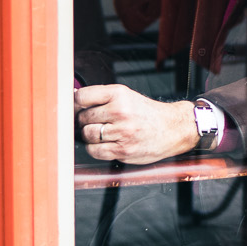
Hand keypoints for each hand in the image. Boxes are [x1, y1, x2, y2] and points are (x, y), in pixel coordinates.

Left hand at [74, 85, 198, 163]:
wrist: (172, 128)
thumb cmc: (147, 113)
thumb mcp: (126, 96)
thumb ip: (101, 98)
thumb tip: (74, 100)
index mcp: (119, 94)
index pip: (82, 97)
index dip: (76, 104)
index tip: (77, 108)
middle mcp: (120, 111)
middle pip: (83, 118)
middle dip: (84, 121)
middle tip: (93, 122)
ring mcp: (122, 132)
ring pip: (87, 135)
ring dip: (89, 136)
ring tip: (100, 133)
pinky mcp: (123, 150)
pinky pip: (95, 151)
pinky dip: (94, 149)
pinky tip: (103, 144)